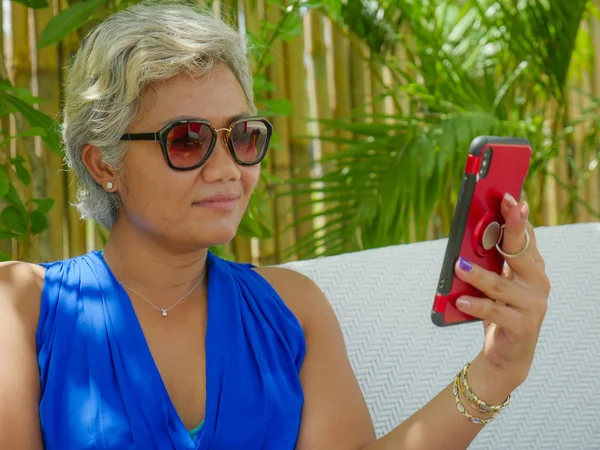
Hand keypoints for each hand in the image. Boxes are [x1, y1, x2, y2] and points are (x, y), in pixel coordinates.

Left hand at [453, 193, 549, 390]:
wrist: (507, 353)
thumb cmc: (499, 310)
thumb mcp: (496, 282)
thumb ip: (490, 261)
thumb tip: (470, 235)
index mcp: (532, 268)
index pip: (526, 238)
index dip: (517, 217)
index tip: (508, 198)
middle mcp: (537, 284)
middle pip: (521, 253)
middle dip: (512, 229)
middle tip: (502, 210)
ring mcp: (533, 306)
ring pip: (501, 285)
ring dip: (478, 274)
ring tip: (458, 265)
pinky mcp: (522, 327)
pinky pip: (495, 312)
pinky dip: (476, 305)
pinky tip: (459, 300)